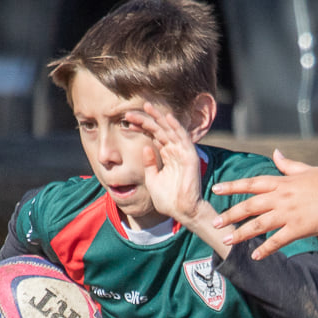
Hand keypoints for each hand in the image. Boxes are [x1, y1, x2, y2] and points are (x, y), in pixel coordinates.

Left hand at [129, 102, 203, 223]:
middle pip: (160, 130)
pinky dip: (176, 127)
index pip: (154, 136)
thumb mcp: (152, 178)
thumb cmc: (168, 198)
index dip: (141, 127)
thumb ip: (149, 164)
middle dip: (148, 119)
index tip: (127, 122)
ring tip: (147, 107)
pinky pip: (183, 138)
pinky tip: (167, 118)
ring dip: (160, 118)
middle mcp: (175, 151)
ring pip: (170, 130)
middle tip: (132, 110)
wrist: (181, 210)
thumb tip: (145, 148)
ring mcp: (183, 153)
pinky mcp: (190, 157)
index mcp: (167, 155)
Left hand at [212, 149, 317, 259]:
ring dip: (241, 233)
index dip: (233, 186)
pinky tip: (255, 256)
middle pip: (250, 205)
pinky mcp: (298, 229)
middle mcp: (280, 198)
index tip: (217, 189)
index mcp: (281, 182)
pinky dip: (266, 249)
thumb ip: (287, 164)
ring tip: (227, 240)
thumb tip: (275, 153)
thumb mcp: (304, 170)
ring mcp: (288, 214)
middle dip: (230, 214)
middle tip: (215, 222)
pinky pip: (278, 240)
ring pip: (259, 224)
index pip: (251, 183)